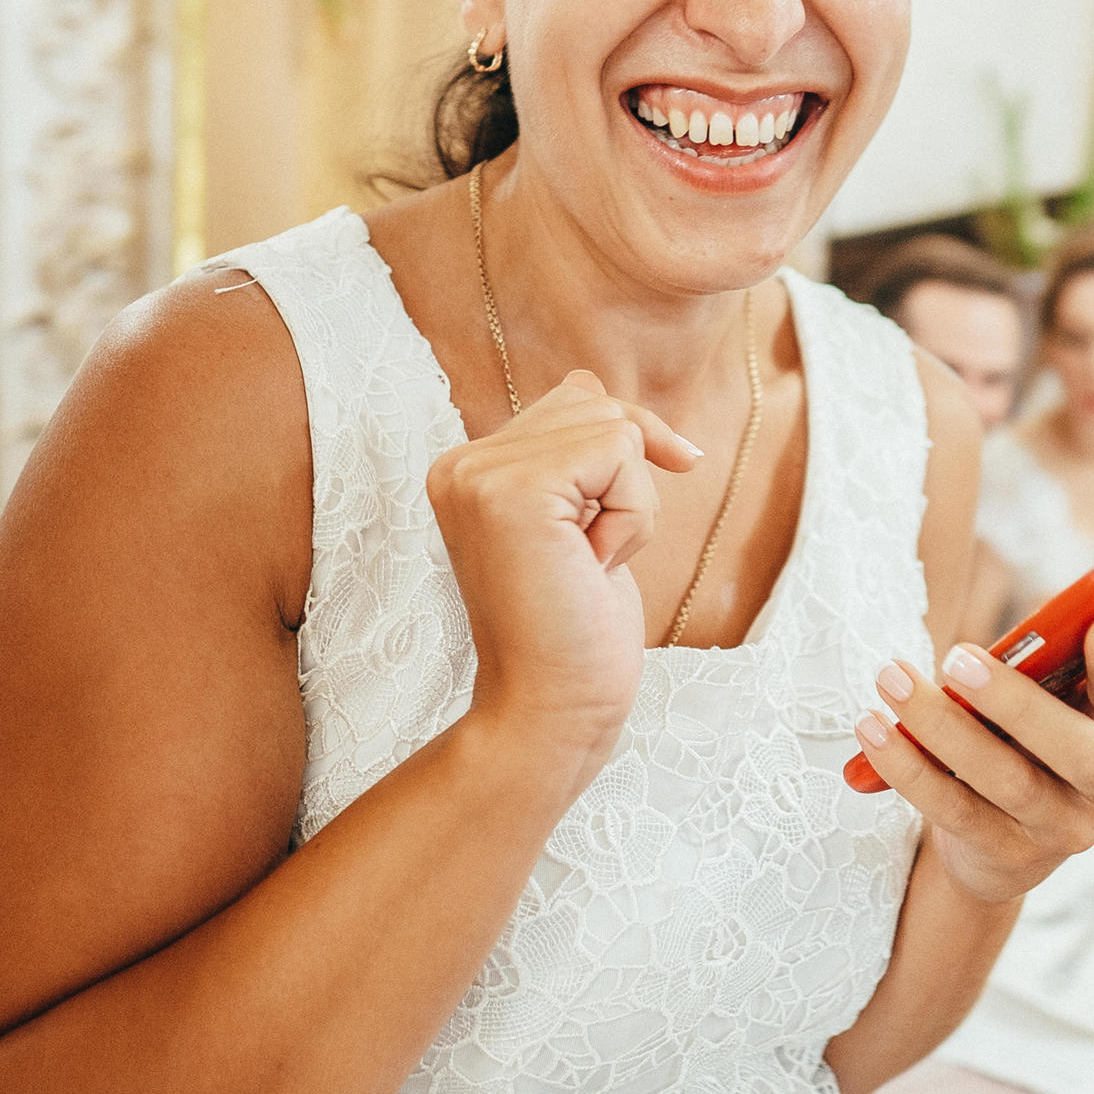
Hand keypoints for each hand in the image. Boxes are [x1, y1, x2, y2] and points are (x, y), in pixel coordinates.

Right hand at [427, 370, 701, 776]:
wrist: (552, 712)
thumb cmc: (578, 632)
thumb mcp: (577, 521)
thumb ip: (571, 452)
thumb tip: (585, 381)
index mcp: (468, 471)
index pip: (575, 400)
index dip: (625, 451)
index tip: (614, 533)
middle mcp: (460, 463)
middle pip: (596, 403)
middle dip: (628, 481)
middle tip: (589, 561)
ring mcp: (478, 474)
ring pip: (613, 426)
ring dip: (632, 504)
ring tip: (588, 564)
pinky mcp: (510, 491)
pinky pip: (619, 452)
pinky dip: (633, 515)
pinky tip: (593, 567)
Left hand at [850, 614, 1093, 903]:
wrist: (1009, 836)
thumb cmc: (1037, 733)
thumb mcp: (1058, 696)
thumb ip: (1054, 664)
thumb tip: (1027, 633)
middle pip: (1075, 752)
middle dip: (1014, 702)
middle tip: (956, 658)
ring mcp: (1065, 831)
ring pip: (1005, 780)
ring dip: (941, 726)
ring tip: (893, 678)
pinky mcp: (1009, 857)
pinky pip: (953, 810)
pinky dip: (908, 767)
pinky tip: (873, 728)